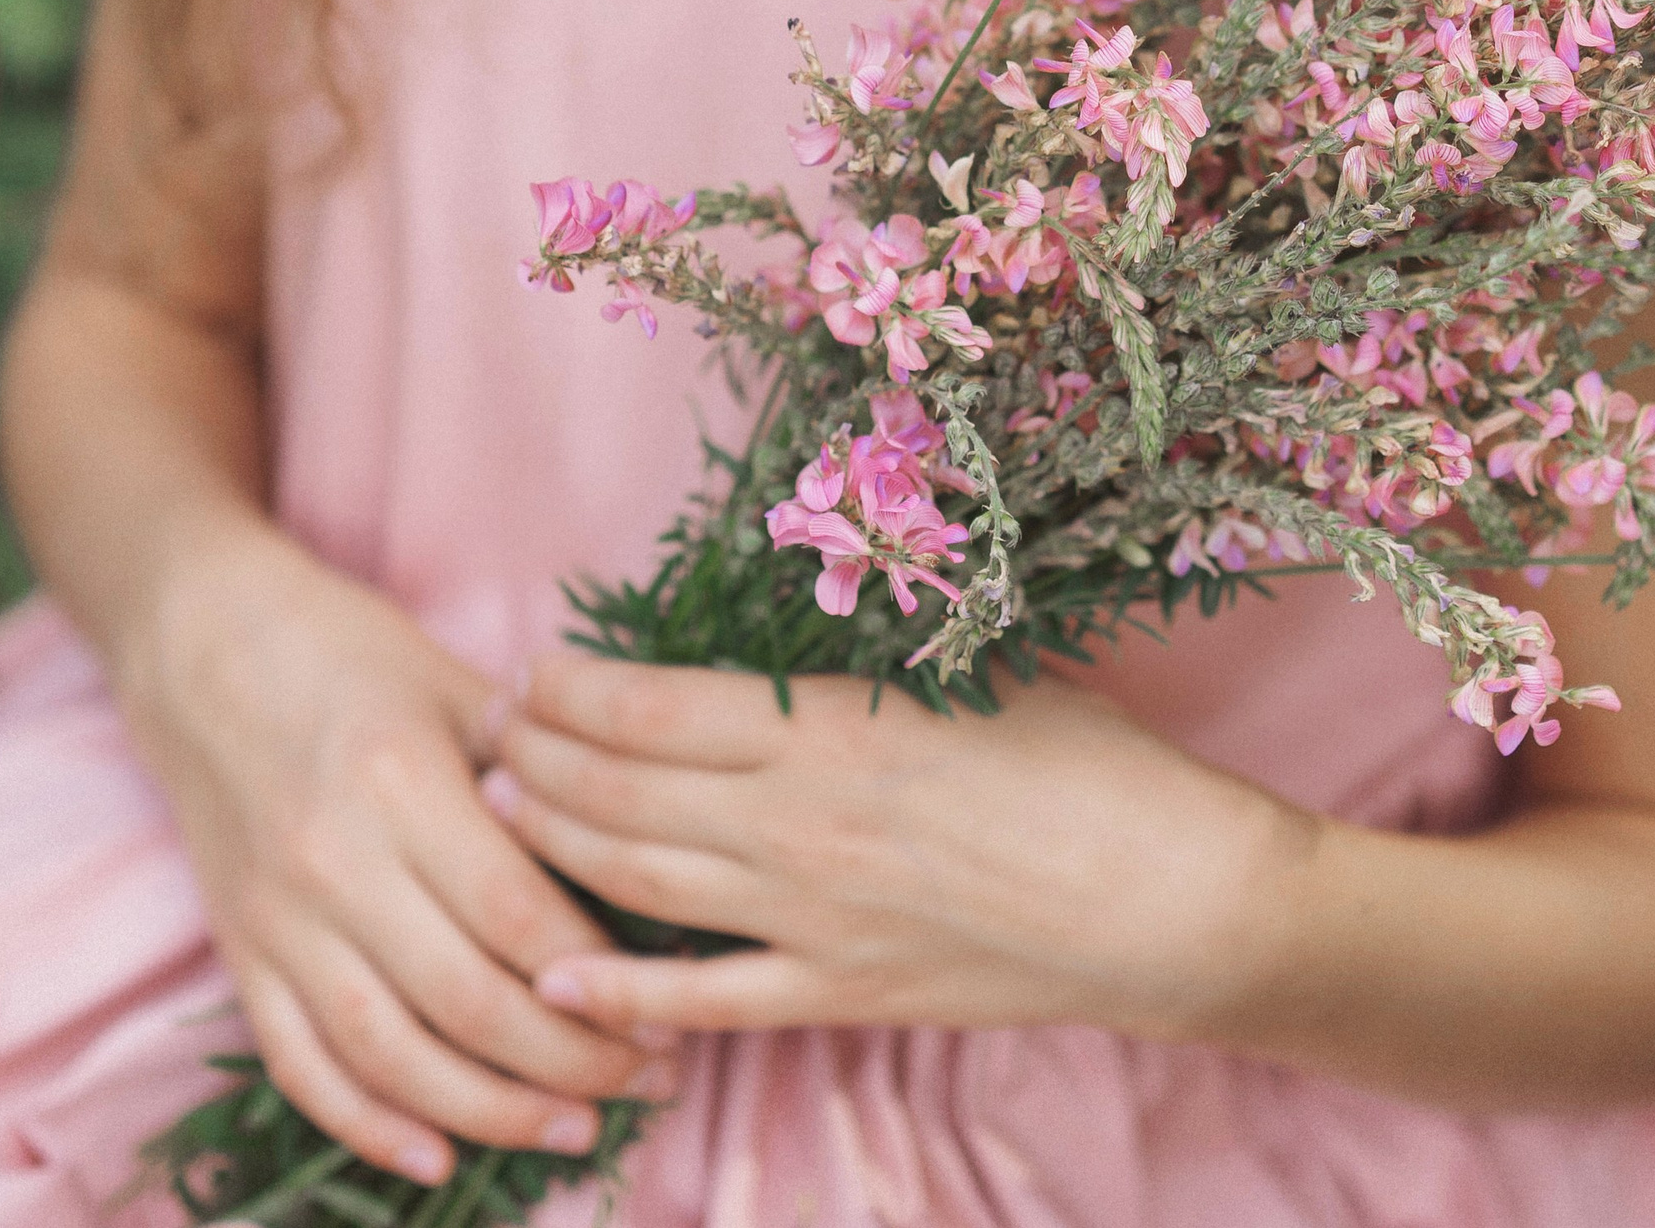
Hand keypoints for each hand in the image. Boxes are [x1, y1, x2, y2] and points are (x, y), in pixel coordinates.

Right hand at [118, 523, 671, 1186]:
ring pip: (389, 1055)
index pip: (517, 917)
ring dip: (487, 1112)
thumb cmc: (345, 649)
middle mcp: (334, 863)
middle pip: (466, 1001)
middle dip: (568, 1062)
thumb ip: (533, 762)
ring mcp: (278, 919)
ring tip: (570, 1131)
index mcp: (400, 782)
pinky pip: (301, 1066)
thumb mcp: (449, 680)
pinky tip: (436, 1156)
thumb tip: (627, 845)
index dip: (598, 979)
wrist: (202, 642)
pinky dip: (367, 1125)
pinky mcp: (240, 954)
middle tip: (644, 1084)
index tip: (663, 1009)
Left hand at [489, 650, 1306, 1043]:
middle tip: (485, 737)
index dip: (570, 690)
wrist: (1169, 899)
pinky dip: (623, 993)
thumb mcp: (963, 679)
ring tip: (498, 819)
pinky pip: (704, 1000)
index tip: (530, 669)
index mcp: (829, 727)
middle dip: (537, 761)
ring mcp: (811, 920)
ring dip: (557, 848)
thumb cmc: (1087, 763)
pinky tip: (560, 982)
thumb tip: (766, 655)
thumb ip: (852, 678)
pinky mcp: (841, 996)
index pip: (648, 706)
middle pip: (621, 789)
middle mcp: (797, 823)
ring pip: (640, 882)